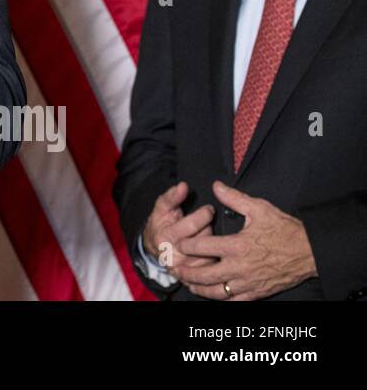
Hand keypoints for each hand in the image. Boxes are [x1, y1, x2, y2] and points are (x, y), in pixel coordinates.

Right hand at [141, 181, 215, 273]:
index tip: (209, 209)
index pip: (192, 226)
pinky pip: (213, 263)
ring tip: (206, 235)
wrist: (155, 249)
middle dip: (208, 227)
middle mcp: (174, 255)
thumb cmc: (160, 225)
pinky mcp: (194, 277)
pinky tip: (210, 249)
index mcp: (165, 237)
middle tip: (208, 222)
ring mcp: (184, 268)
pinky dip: (214, 254)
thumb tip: (183, 186)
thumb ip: (171, 196)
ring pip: (211, 252)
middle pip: (204, 239)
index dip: (203, 214)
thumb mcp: (161, 209)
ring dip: (213, 242)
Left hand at [172, 182, 317, 299]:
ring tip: (188, 284)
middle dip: (187, 272)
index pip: (203, 247)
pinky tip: (213, 295)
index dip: (187, 245)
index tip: (179, 243)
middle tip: (174, 268)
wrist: (311, 251)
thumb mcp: (259, 208)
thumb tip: (216, 185)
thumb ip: (234, 198)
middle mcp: (240, 267)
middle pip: (205, 274)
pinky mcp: (258, 292)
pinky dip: (221, 299)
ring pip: (217, 291)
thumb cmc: (285, 229)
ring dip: (200, 289)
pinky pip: (235, 300)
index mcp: (237, 245)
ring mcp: (249, 282)